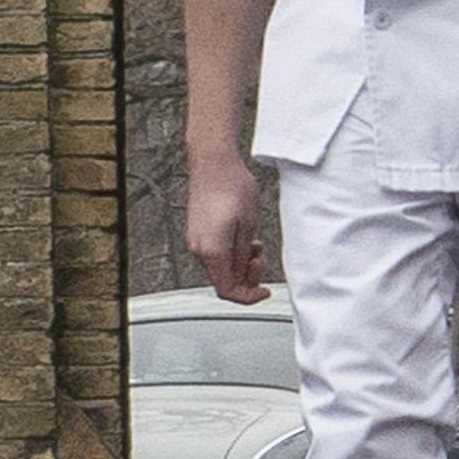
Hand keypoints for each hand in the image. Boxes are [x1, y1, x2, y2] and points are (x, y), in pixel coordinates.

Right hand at [186, 156, 270, 303]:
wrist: (213, 162)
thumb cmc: (232, 185)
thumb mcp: (249, 224)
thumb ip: (244, 255)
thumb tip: (243, 273)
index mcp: (211, 250)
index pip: (227, 289)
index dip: (248, 296)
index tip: (263, 291)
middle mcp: (198, 248)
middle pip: (222, 280)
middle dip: (245, 277)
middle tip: (259, 262)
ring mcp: (195, 240)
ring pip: (219, 267)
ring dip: (239, 263)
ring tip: (253, 245)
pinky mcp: (197, 231)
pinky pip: (214, 253)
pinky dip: (230, 253)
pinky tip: (242, 238)